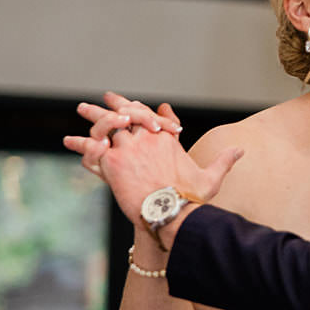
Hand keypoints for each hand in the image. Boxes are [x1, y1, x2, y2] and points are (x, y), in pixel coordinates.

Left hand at [65, 96, 239, 226]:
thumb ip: (223, 160)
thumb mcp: (211, 177)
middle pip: (128, 114)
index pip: (151, 116)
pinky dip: (80, 144)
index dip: (142, 108)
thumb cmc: (192, 198)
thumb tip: (241, 150)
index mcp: (167, 139)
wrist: (172, 213)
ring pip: (107, 125)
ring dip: (94, 116)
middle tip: (107, 97)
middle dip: (116, 104)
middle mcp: (146, 139)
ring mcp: (128, 149)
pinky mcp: (112, 163)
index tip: (135, 104)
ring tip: (82, 108)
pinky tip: (69, 141)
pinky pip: (92, 149)